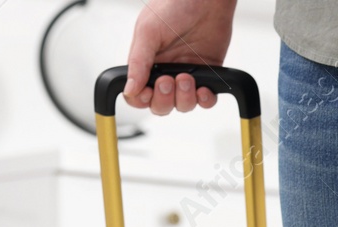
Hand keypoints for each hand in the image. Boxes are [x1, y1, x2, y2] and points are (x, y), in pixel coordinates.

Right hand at [122, 0, 237, 115]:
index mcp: (145, 62)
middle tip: (168, 80)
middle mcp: (165, 72)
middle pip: (160, 105)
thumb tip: (129, 89)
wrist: (206, 0)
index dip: (141, 99)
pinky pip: (206, 100)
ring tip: (187, 77)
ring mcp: (186, 75)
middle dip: (163, 99)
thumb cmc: (174, 6)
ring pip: (183, 105)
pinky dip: (205, 100)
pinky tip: (204, 88)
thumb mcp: (148, 31)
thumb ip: (138, 62)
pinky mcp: (207, 76)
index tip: (147, 92)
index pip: (137, 94)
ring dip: (184, 98)